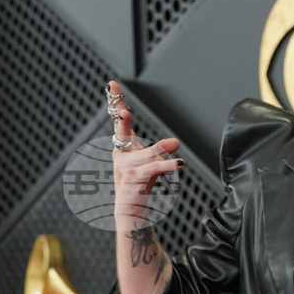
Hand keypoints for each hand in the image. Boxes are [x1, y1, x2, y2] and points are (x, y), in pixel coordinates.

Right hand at [107, 81, 183, 229]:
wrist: (131, 210)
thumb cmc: (141, 183)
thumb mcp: (151, 162)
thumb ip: (160, 150)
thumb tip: (175, 141)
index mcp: (123, 147)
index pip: (119, 120)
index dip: (116, 102)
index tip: (113, 84)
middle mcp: (120, 155)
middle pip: (122, 134)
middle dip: (122, 123)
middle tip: (124, 113)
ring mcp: (124, 169)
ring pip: (145, 155)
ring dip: (160, 150)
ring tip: (175, 144)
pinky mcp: (133, 181)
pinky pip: (152, 170)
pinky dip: (167, 165)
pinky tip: (180, 163)